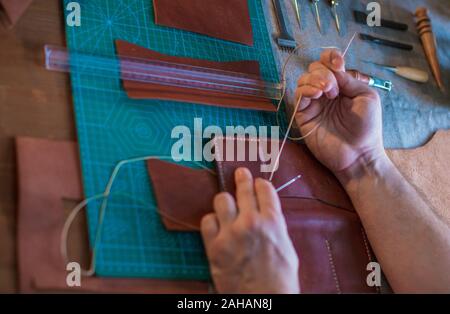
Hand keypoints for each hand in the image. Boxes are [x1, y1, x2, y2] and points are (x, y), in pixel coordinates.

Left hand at [200, 168, 298, 293]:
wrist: (264, 301)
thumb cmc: (280, 280)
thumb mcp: (287, 248)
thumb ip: (275, 227)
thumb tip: (267, 215)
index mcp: (273, 221)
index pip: (264, 189)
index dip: (260, 184)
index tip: (257, 182)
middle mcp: (251, 222)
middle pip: (242, 188)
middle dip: (242, 178)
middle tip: (240, 173)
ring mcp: (231, 233)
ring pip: (221, 200)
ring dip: (225, 202)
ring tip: (227, 205)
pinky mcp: (214, 246)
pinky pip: (207, 221)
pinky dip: (211, 221)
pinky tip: (216, 225)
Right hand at [295, 49, 384, 179]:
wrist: (358, 153)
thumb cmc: (367, 127)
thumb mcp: (366, 96)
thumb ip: (350, 79)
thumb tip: (333, 70)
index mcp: (342, 85)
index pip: (329, 63)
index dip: (330, 58)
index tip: (338, 65)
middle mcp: (325, 92)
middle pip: (314, 68)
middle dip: (324, 72)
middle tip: (335, 89)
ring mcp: (313, 103)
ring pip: (304, 79)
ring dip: (316, 80)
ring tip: (328, 93)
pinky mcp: (303, 115)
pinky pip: (298, 95)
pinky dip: (306, 90)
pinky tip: (317, 96)